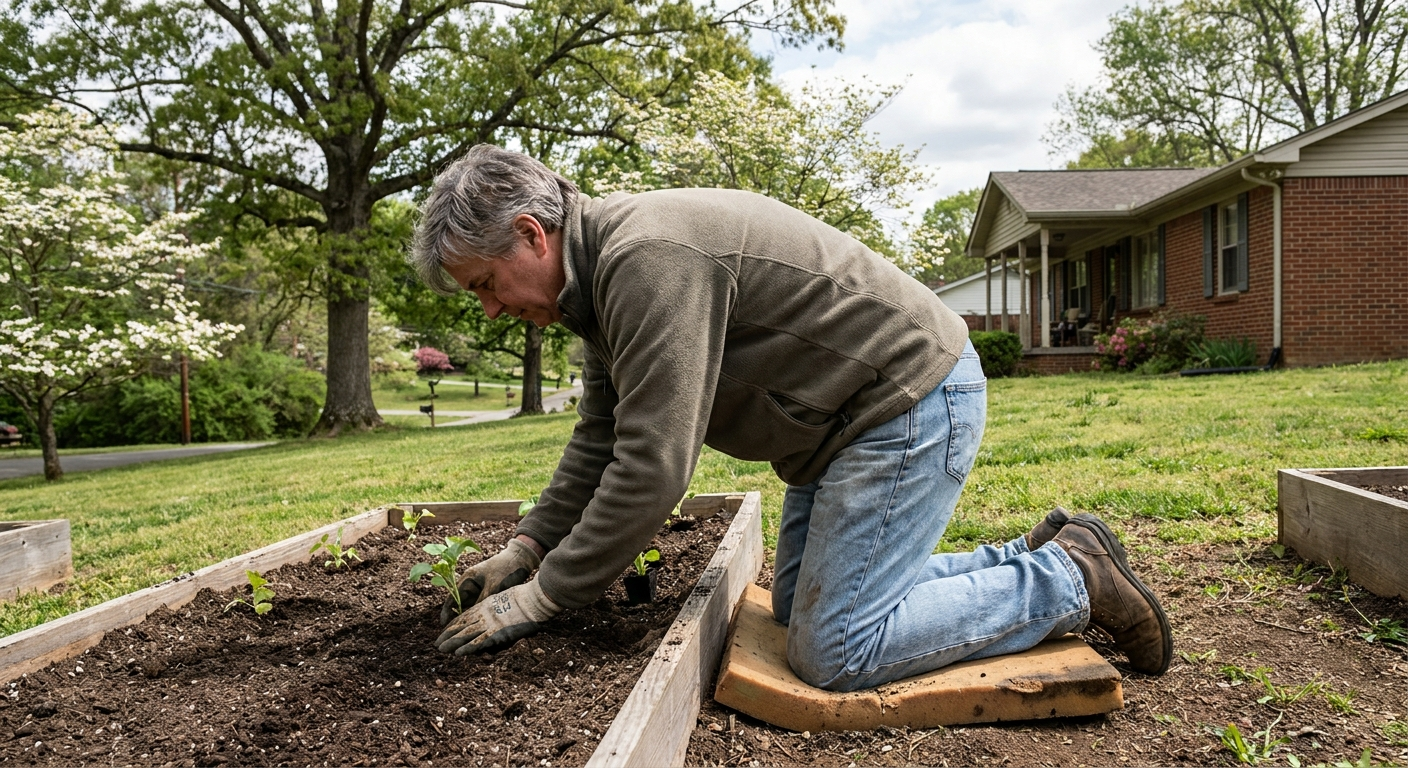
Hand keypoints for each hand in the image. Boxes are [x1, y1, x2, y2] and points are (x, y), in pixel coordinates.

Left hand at [436, 580, 560, 655]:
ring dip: (452, 643)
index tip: (446, 631)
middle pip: (462, 625)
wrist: (535, 600)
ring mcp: (490, 624)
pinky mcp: (497, 634)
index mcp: (487, 605)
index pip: (466, 616)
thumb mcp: (509, 598)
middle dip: (449, 635)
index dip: (455, 624)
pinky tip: (458, 653)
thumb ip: (501, 607)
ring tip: (441, 649)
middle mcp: (485, 614)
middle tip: (437, 644)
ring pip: (466, 635)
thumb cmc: (528, 598)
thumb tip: (498, 615)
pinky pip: (479, 643)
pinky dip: (468, 648)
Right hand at [440, 537, 540, 624]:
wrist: (523, 558)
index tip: (443, 626)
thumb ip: (482, 602)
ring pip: (471, 606)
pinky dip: (480, 613)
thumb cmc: (506, 569)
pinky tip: (482, 625)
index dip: (447, 612)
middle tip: (456, 634)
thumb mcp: (493, 587)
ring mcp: (481, 588)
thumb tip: (473, 618)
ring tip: (468, 633)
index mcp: (468, 579)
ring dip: (470, 617)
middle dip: (458, 618)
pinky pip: (482, 605)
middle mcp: (472, 584)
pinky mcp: (490, 592)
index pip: (452, 598)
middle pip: (460, 604)